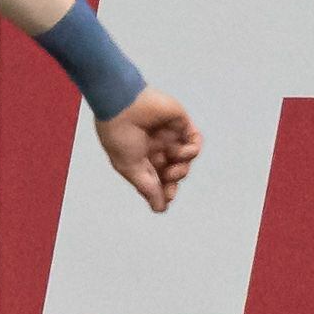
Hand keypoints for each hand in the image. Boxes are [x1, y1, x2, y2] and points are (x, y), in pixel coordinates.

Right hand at [97, 88, 203, 211]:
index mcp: (139, 158)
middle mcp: (154, 148)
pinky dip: (193, 149)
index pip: (157, 180)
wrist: (121, 103)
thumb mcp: (130, 168)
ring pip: (185, 160)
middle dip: (173, 180)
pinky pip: (194, 141)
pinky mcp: (179, 123)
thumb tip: (160, 209)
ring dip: (183, 167)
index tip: (166, 196)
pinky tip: (184, 150)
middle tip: (169, 179)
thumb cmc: (119, 135)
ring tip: (174, 165)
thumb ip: (148, 188)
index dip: (164, 191)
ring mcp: (168, 136)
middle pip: (172, 172)